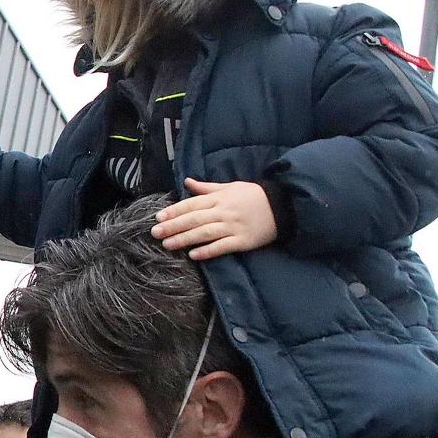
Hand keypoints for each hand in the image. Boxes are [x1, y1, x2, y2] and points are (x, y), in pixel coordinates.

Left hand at [152, 179, 277, 259]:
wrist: (282, 206)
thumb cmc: (252, 195)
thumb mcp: (229, 187)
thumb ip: (206, 187)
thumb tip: (187, 181)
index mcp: (219, 198)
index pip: (192, 204)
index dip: (174, 211)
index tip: (158, 217)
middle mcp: (224, 212)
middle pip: (194, 219)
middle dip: (173, 226)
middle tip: (155, 233)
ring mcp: (233, 227)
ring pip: (204, 233)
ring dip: (185, 239)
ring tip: (168, 244)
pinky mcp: (243, 241)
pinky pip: (222, 247)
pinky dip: (208, 251)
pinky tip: (194, 255)